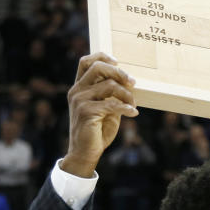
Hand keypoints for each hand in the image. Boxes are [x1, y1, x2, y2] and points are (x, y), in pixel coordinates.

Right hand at [62, 53, 137, 176]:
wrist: (86, 153)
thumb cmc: (98, 130)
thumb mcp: (105, 107)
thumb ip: (110, 93)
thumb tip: (128, 80)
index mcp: (79, 87)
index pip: (85, 62)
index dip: (102, 57)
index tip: (118, 62)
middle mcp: (76, 91)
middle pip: (98, 67)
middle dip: (119, 72)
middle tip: (133, 82)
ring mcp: (79, 100)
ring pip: (109, 85)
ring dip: (127, 95)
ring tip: (133, 105)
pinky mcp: (86, 112)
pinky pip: (112, 104)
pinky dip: (126, 108)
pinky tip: (133, 113)